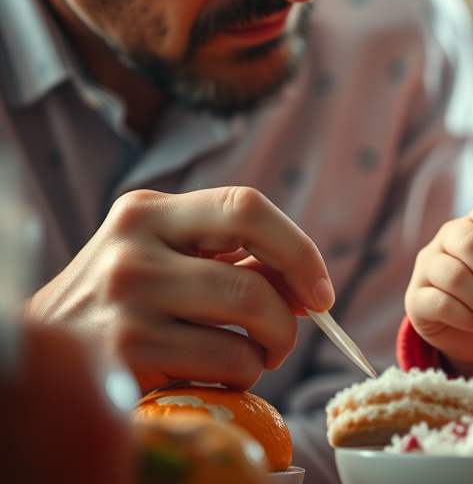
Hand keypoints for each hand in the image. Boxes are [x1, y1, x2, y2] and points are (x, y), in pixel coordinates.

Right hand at [26, 187, 334, 393]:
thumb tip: (309, 287)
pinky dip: (241, 375)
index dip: (299, 249)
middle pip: (252, 279)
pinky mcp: (126, 352)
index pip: (247, 206)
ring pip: (245, 323)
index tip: (321, 289)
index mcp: (148, 210)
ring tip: (253, 356)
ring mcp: (126, 300)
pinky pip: (224, 363)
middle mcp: (132, 247)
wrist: (42, 350)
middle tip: (287, 335)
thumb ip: (234, 259)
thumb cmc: (125, 301)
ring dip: (269, 348)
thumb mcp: (169, 259)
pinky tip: (218, 374)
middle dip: (288, 315)